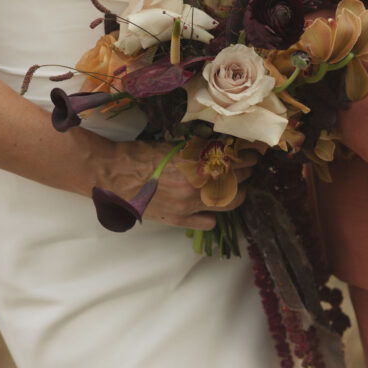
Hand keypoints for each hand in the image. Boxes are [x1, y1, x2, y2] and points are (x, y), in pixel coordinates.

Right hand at [102, 141, 256, 230]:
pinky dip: (215, 214)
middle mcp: (195, 188)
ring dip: (237, 192)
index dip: (248, 156)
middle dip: (246, 172)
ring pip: (227, 202)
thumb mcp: (173, 145)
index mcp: (194, 165)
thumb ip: (199, 149)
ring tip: (238, 184)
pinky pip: (208, 222)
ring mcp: (188, 206)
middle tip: (249, 165)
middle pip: (235, 181)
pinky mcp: (179, 219)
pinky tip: (213, 205)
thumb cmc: (138, 154)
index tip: (255, 151)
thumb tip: (221, 147)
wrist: (111, 173)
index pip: (234, 161)